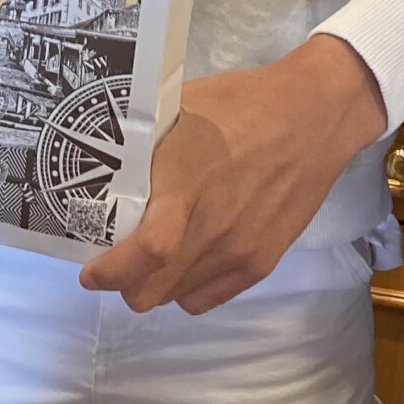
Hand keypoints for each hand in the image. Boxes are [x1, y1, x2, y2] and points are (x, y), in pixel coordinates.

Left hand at [81, 33, 386, 314]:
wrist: (313, 118)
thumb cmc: (240, 104)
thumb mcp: (179, 110)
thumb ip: (143, 147)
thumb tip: (98, 166)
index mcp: (188, 182)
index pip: (147, 249)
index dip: (111, 271)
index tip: (90, 270)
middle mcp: (214, 225)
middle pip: (152, 289)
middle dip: (124, 282)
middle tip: (115, 259)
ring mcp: (241, 249)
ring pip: (176, 297)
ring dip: (155, 284)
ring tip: (152, 255)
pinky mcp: (262, 262)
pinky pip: (209, 298)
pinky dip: (187, 288)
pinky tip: (185, 261)